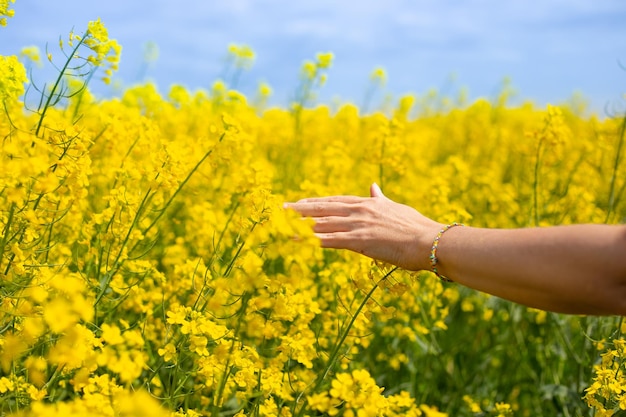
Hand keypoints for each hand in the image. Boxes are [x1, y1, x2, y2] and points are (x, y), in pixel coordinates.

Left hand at [284, 183, 442, 270]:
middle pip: (323, 208)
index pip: (334, 200)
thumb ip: (381, 198)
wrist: (430, 240)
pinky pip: (331, 240)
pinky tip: (299, 242)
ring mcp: (359, 224)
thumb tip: (373, 187)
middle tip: (281, 209)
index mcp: (368, 203)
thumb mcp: (396, 208)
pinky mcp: (360, 241)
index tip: (299, 202)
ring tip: (282, 227)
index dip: (315, 202)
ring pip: (323, 224)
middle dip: (300, 209)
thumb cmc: (416, 227)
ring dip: (301, 226)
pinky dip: (313, 241)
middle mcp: (360, 210)